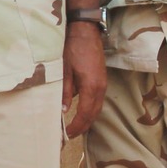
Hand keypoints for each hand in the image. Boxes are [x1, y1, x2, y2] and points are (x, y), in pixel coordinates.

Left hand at [62, 21, 106, 138]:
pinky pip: (97, 101)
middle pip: (93, 115)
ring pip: (97, 109)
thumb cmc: (72, 48)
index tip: (66, 135)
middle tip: (69, 136)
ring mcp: (103, 84)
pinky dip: (90, 110)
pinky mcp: (101, 80)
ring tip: (74, 128)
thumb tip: (63, 110)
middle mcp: (100, 88)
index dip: (76, 126)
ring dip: (87, 120)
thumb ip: (65, 91)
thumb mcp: (64, 70)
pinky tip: (80, 113)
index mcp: (91, 87)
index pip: (85, 114)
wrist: (84, 31)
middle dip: (82, 127)